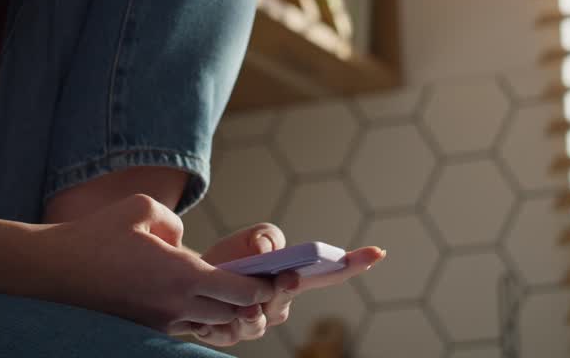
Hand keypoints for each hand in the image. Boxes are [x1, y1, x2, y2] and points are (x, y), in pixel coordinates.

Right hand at [33, 194, 276, 333]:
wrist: (52, 271)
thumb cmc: (96, 235)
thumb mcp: (141, 208)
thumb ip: (174, 222)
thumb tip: (183, 243)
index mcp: (181, 275)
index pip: (242, 292)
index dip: (264, 286)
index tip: (275, 277)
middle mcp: (176, 306)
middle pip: (234, 314)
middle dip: (254, 302)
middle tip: (266, 285)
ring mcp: (160, 321)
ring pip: (211, 325)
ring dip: (228, 313)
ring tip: (237, 294)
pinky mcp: (145, 328)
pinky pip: (187, 327)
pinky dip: (202, 317)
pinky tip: (202, 300)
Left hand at [180, 223, 386, 347]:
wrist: (192, 277)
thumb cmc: (232, 258)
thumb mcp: (251, 238)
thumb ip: (266, 236)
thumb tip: (270, 250)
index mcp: (293, 279)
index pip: (329, 273)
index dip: (353, 264)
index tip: (376, 252)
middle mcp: (280, 305)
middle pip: (290, 299)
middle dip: (289, 289)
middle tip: (289, 277)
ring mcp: (257, 321)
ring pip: (262, 322)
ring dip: (257, 314)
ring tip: (249, 306)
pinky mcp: (230, 333)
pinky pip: (233, 333)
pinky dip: (227, 324)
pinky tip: (220, 317)